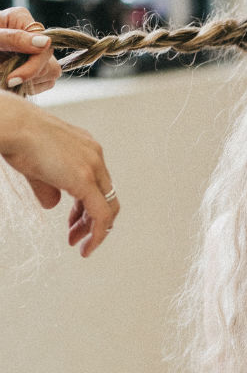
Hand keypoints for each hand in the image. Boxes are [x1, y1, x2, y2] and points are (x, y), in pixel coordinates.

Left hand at [0, 6, 62, 93]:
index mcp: (21, 19)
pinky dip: (29, 86)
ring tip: (5, 80)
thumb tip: (45, 43)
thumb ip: (14, 39)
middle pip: (50, 63)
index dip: (32, 65)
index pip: (44, 45)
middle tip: (6, 81)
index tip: (12, 79)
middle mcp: (33, 34)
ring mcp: (36, 52)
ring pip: (50, 74)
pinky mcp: (36, 67)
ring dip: (28, 83)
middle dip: (30, 75)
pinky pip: (44, 83)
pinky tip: (11, 82)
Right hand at [0, 91, 119, 256]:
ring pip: (107, 208)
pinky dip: (98, 233)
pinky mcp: (86, 179)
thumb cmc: (18, 139)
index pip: (98, 184)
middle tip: (77, 237)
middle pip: (106, 197)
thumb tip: (53, 205)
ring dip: (94, 230)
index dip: (87, 207)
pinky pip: (101, 214)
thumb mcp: (37, 168)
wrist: (12, 126)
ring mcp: (93, 166)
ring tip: (80, 245)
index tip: (74, 223)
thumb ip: (49, 187)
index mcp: (87, 148)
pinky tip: (86, 247)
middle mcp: (95, 156)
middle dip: (92, 221)